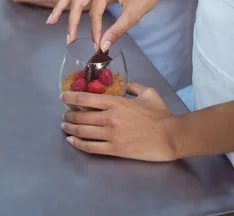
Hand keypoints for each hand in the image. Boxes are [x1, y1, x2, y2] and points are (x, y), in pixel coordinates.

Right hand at [48, 0, 167, 49]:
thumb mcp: (135, 13)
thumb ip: (117, 30)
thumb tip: (103, 47)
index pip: (94, 12)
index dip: (94, 31)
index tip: (96, 46)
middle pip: (77, 1)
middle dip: (71, 22)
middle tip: (68, 40)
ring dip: (61, 6)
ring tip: (51, 20)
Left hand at [61, 82, 176, 161]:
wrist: (171, 136)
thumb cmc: (161, 113)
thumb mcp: (147, 92)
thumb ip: (132, 86)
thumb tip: (123, 83)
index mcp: (116, 101)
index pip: (86, 98)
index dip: (70, 97)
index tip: (62, 96)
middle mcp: (110, 117)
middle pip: (81, 115)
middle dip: (68, 114)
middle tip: (64, 114)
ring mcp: (111, 134)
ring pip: (83, 131)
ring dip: (70, 128)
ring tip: (64, 126)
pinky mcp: (115, 149)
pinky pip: (91, 147)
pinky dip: (78, 144)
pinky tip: (72, 141)